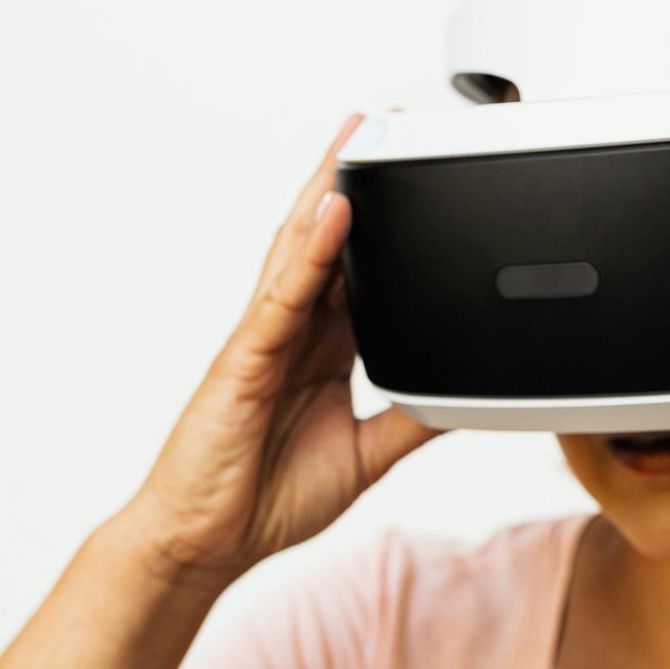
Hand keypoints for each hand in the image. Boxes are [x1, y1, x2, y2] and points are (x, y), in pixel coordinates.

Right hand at [120, 113, 445, 584]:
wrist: (205, 544)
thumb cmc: (263, 498)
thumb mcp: (365, 457)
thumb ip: (411, 422)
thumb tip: (464, 400)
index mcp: (320, 350)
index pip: (358, 269)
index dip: (384, 221)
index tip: (415, 176)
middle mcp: (292, 333)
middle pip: (326, 240)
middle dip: (353, 180)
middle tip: (387, 123)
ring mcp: (265, 340)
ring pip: (300, 250)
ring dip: (330, 191)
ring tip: (358, 138)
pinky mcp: (246, 360)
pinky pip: (283, 297)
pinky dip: (309, 253)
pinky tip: (333, 214)